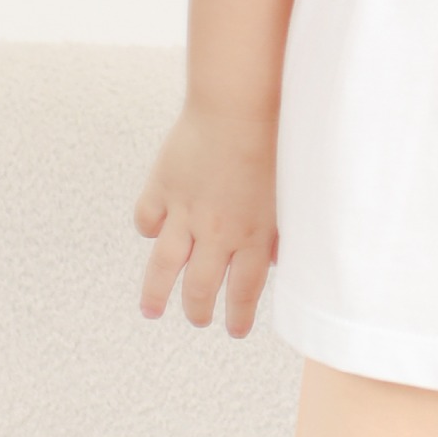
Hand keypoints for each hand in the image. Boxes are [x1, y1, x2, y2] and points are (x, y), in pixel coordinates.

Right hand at [133, 104, 278, 338]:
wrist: (241, 106)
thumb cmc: (277, 143)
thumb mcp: (290, 195)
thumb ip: (282, 232)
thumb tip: (275, 260)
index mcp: (253, 236)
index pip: (244, 292)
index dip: (238, 317)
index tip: (235, 330)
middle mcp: (216, 232)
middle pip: (200, 289)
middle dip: (198, 312)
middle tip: (197, 320)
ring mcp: (185, 212)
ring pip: (164, 267)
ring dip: (156, 294)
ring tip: (151, 309)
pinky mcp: (163, 188)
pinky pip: (147, 218)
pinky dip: (147, 228)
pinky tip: (151, 233)